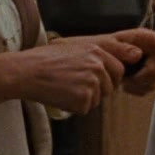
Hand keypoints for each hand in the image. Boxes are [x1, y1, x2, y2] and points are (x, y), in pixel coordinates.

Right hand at [3, 36, 133, 114]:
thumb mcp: (74, 45)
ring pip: (99, 99)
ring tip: (64, 87)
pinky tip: (60, 95)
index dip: (109, 77)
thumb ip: (99, 51)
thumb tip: (129, 54)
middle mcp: (99, 65)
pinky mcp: (84, 99)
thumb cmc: (45, 58)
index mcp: (97, 50)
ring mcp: (93, 82)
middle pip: (112, 86)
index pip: (119, 68)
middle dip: (98, 89)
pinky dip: (74, 107)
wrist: (26, 72)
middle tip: (74, 84)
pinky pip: (86, 109)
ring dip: (85, 98)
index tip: (95, 79)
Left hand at [104, 28, 154, 94]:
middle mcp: (153, 51)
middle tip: (128, 79)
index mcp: (148, 39)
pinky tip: (124, 83)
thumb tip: (138, 55)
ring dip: (139, 84)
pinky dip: (135, 89)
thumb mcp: (107, 44)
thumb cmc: (99, 47)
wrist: (91, 58)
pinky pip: (146, 88)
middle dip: (146, 77)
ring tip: (123, 80)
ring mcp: (150, 65)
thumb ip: (122, 48)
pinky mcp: (145, 78)